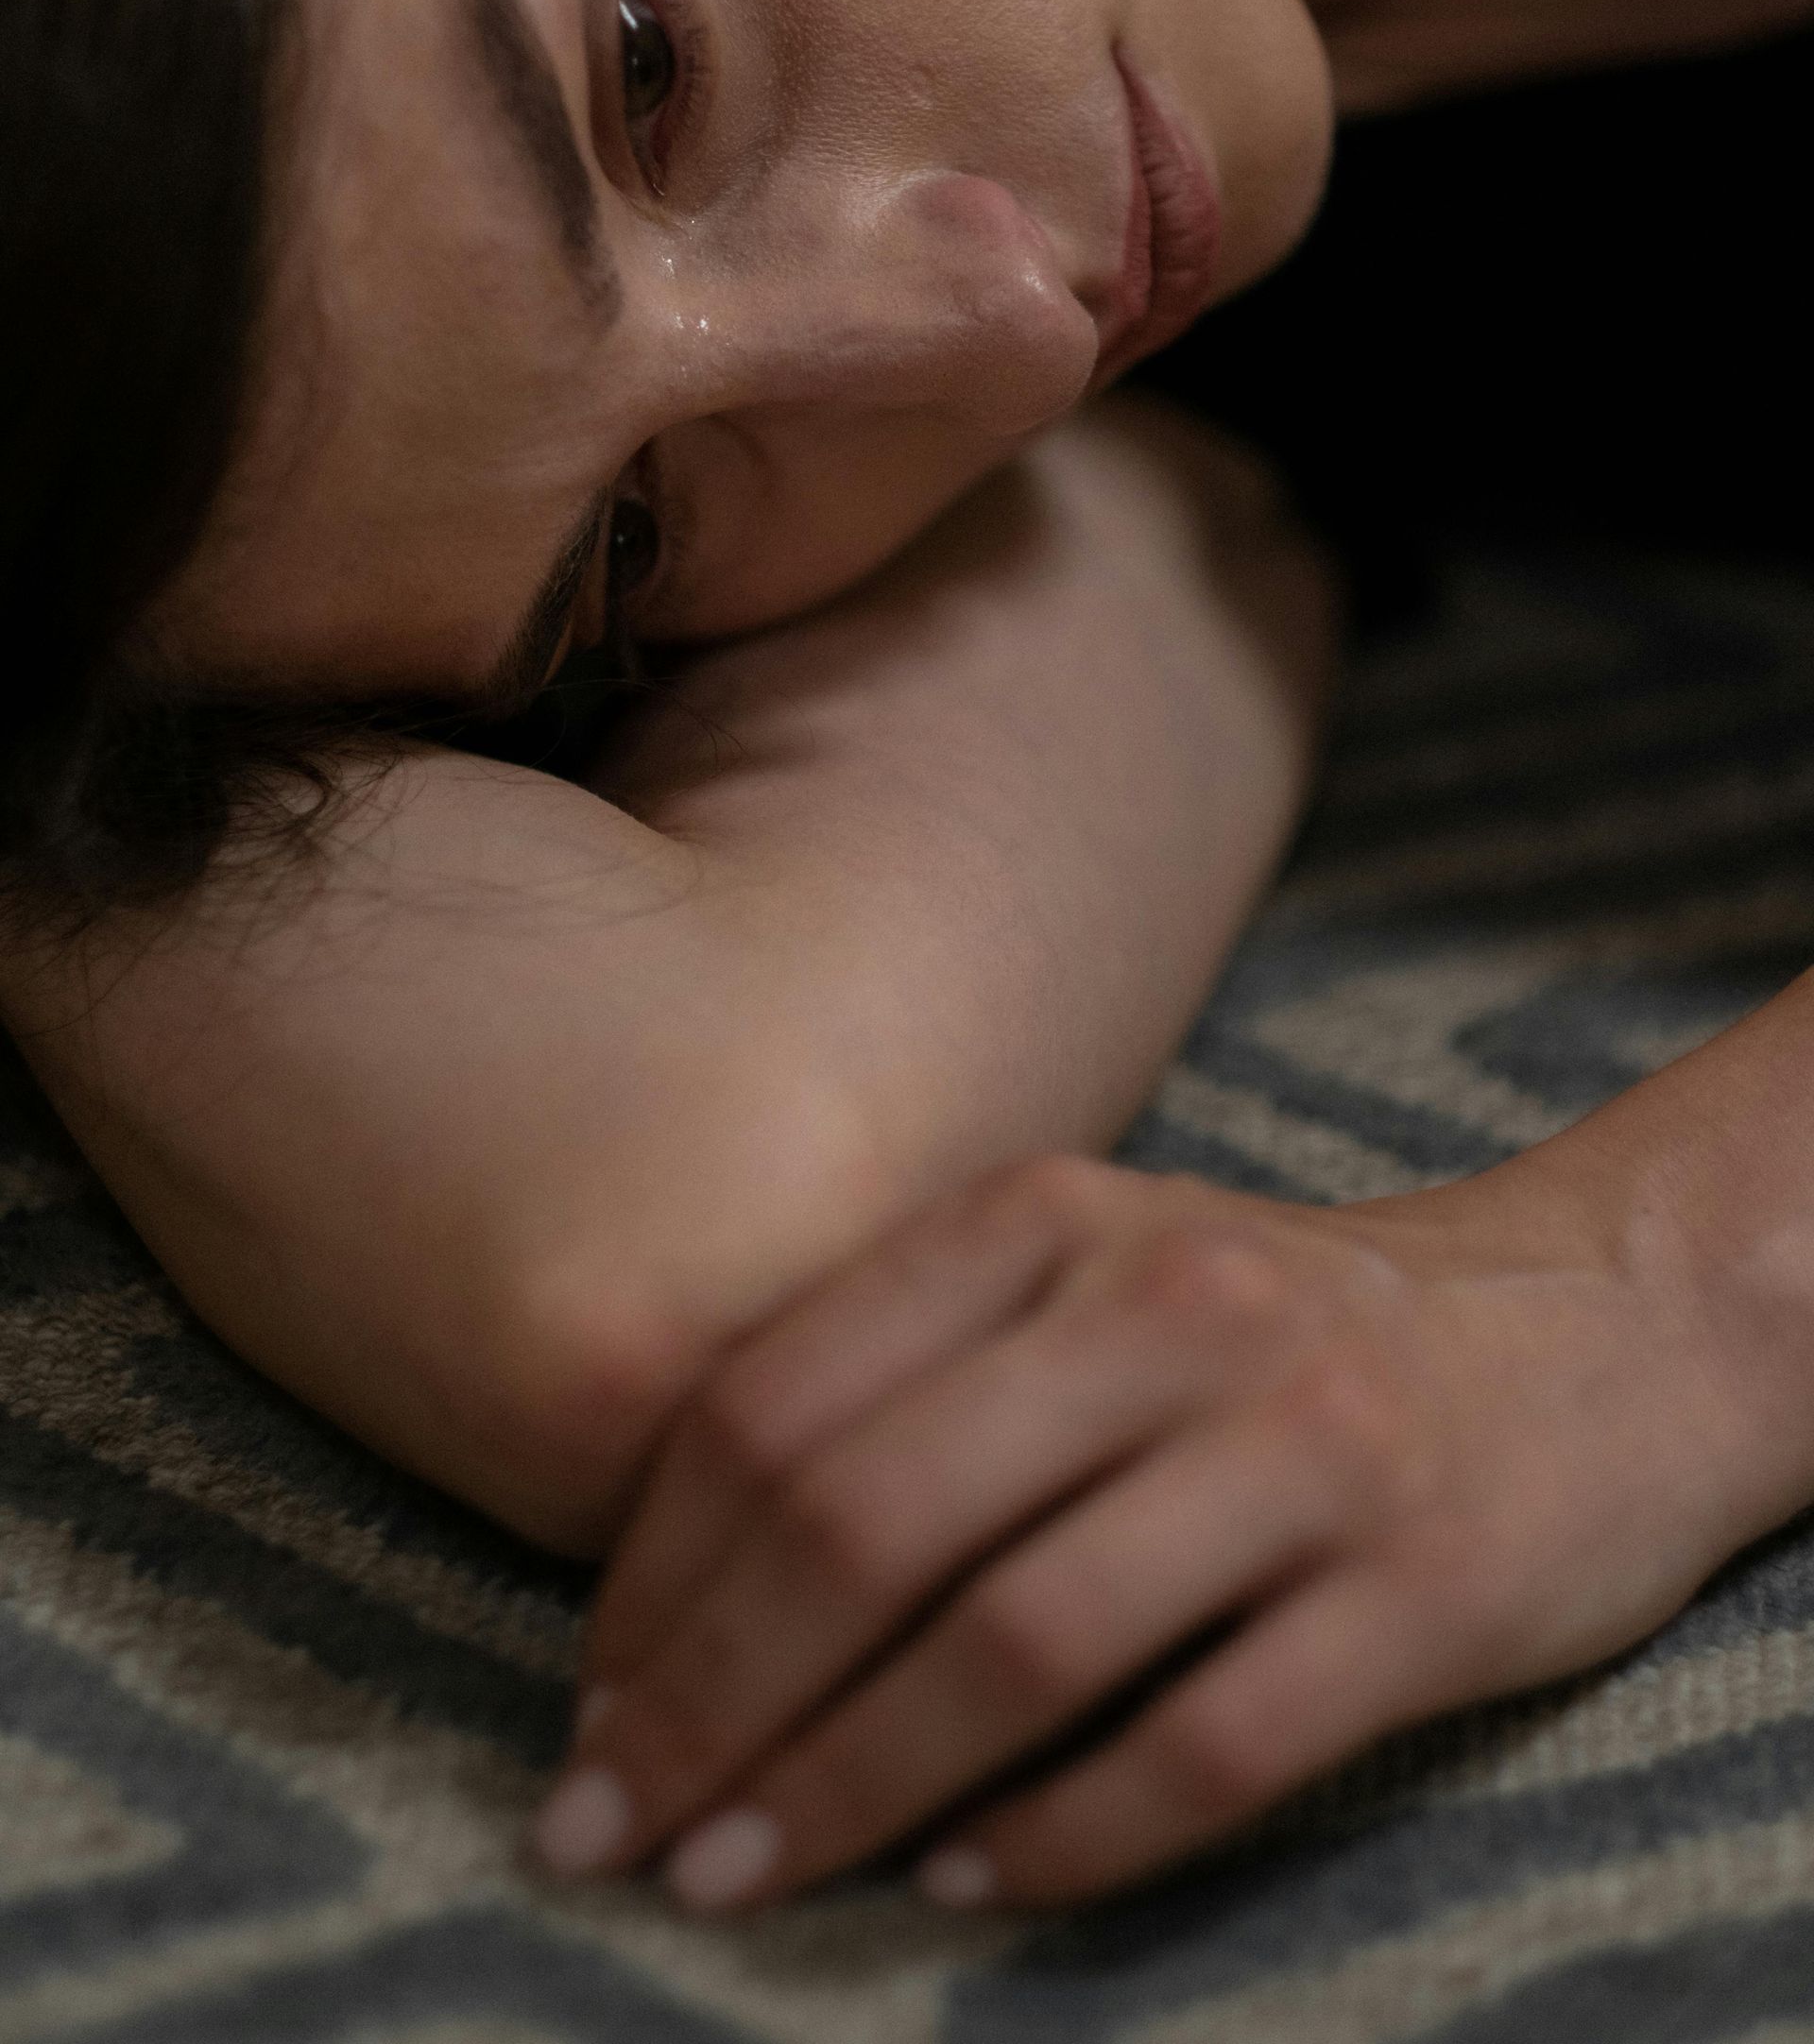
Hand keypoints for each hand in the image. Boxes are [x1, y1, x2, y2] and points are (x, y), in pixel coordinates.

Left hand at [532, 1149, 1752, 1909]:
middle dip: (707, 1699)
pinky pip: (1205, 1745)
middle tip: (606, 1831)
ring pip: (1017, 1642)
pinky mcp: (1420, 1586)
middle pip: (868, 1523)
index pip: (780, 1401)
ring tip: (734, 1879)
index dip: (653, 1578)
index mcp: (1048, 1218)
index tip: (589, 1710)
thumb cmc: (1270, 1329)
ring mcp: (1305, 1442)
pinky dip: (1060, 1837)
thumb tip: (668, 1608)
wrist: (1589, 1329)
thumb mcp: (1089, 1277)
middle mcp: (1167, 1306)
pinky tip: (955, 1886)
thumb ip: (905, 1380)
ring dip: (845, 1784)